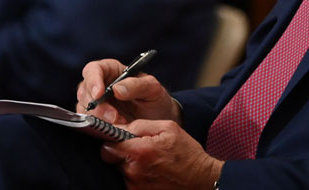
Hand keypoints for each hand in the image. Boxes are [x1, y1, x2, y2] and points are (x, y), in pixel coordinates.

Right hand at [76, 59, 179, 125]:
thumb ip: (137, 85)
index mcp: (111, 70)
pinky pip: (88, 123)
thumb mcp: (153, 89)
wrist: (158, 121)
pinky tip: (114, 129)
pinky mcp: (96, 120)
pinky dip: (99, 128)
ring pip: (83, 108)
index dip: (93, 80)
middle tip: (113, 117)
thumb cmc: (155, 100)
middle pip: (85, 90)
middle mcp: (100, 85)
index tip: (99, 94)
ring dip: (98, 118)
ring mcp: (96, 104)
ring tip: (120, 124)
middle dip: (97, 105)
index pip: (93, 70)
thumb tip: (116, 89)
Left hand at [100, 119, 223, 189]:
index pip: (107, 147)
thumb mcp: (168, 128)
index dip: (111, 141)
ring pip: (121, 171)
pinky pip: (129, 182)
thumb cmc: (186, 153)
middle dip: (122, 152)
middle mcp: (134, 172)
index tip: (118, 138)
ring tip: (150, 162)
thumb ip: (140, 125)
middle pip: (112, 160)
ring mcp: (135, 186)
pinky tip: (152, 172)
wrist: (201, 179)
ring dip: (130, 165)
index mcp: (139, 152)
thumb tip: (120, 127)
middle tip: (138, 149)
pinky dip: (137, 177)